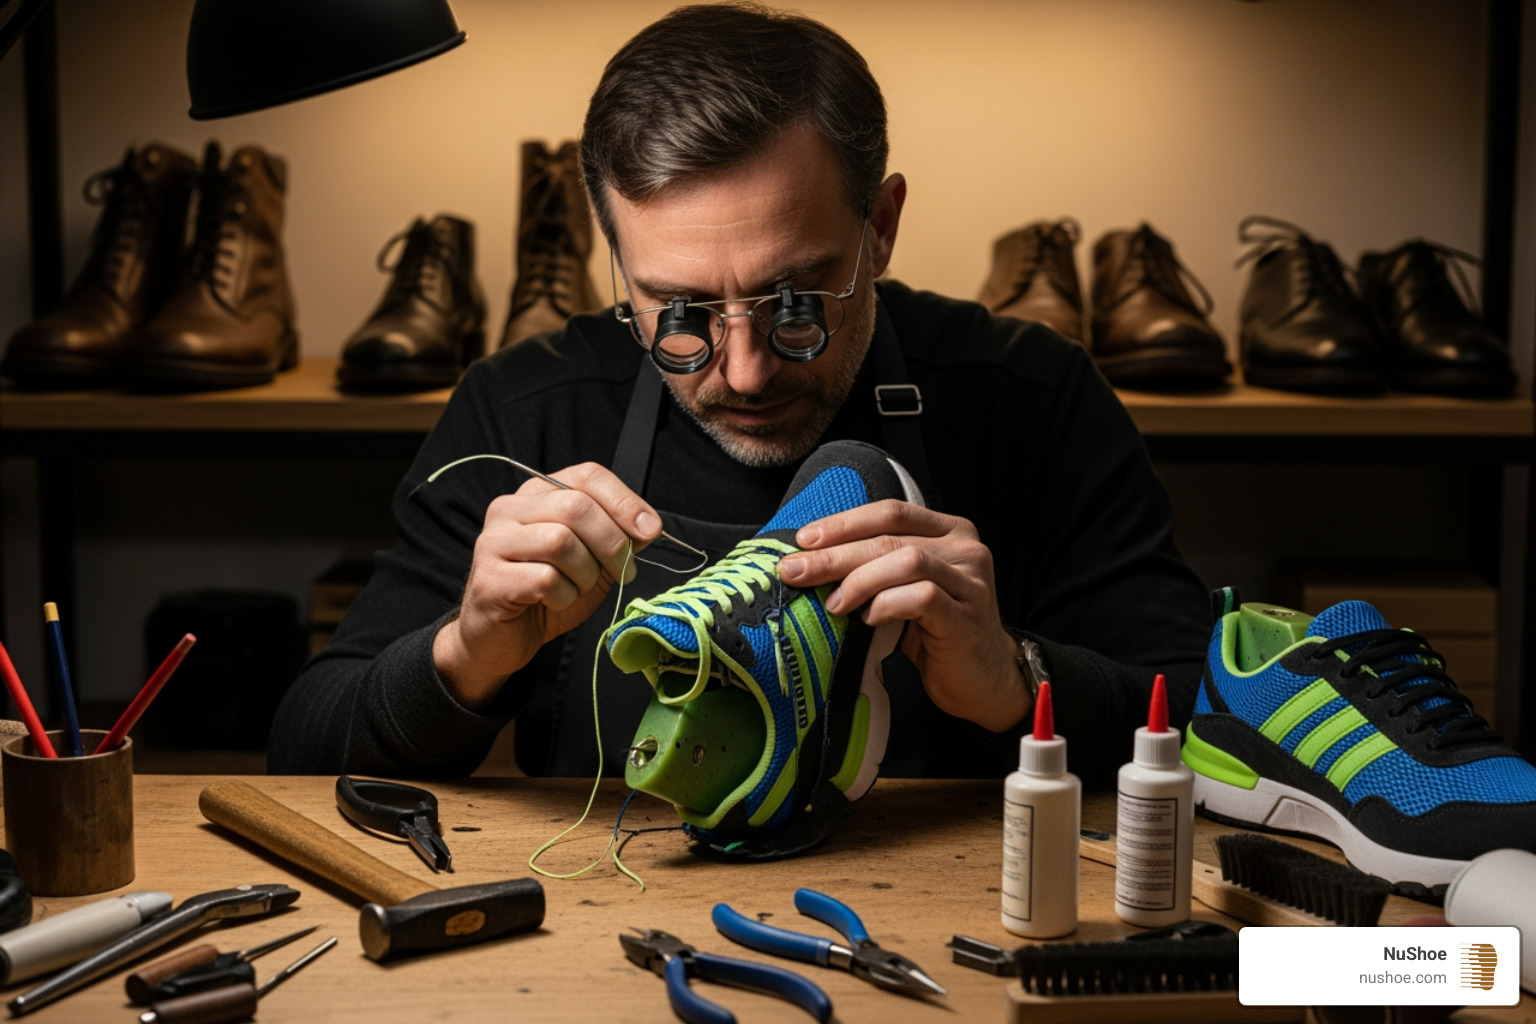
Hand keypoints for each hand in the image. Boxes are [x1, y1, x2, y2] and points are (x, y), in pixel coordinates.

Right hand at [432, 463, 662, 708]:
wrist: (499, 639)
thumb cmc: (547, 595)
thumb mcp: (592, 561)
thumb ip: (616, 538)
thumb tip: (648, 526)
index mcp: (537, 494)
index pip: (587, 475)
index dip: (624, 501)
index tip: (650, 530)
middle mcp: (510, 509)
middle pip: (576, 506)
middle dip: (612, 543)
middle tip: (622, 571)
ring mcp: (494, 542)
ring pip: (560, 542)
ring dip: (585, 574)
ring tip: (579, 589)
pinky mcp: (490, 579)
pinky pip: (545, 580)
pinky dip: (564, 596)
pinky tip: (555, 602)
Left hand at [776, 500, 1031, 733]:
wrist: (983, 680)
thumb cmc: (936, 633)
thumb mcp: (906, 589)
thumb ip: (877, 567)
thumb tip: (810, 561)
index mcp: (949, 530)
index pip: (890, 511)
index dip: (844, 523)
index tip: (802, 539)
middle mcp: (965, 548)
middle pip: (890, 537)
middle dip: (835, 554)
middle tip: (795, 570)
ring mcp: (970, 582)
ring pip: (906, 561)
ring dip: (859, 580)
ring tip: (833, 604)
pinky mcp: (967, 617)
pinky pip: (921, 598)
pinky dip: (887, 605)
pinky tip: (869, 619)